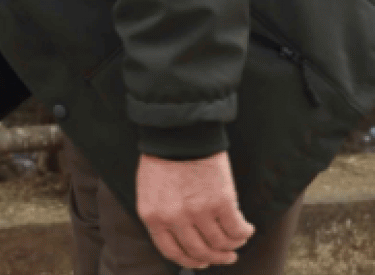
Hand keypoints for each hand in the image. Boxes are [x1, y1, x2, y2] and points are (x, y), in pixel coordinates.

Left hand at [136, 151, 254, 268]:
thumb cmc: (163, 159)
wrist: (179, 134)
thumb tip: (182, 239)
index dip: (190, 261)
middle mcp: (174, 219)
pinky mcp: (221, 202)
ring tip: (238, 241)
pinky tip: (247, 228)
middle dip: (215, 258)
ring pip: (221, 244)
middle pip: (199, 252)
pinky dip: (244, 233)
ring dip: (233, 246)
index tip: (201, 262)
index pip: (172, 252)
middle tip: (227, 256)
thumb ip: (161, 216)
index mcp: (152, 217)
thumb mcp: (149, 191)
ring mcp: (198, 212)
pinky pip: (236, 230)